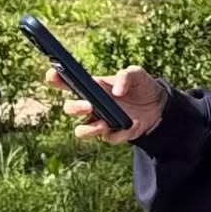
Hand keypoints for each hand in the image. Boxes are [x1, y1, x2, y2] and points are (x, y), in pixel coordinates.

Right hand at [46, 64, 167, 143]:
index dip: (55, 79)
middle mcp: (92, 105)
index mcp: (93, 87)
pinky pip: (109, 138)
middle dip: (74, 107)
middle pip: (70, 109)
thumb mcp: (137, 73)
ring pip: (81, 130)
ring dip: (88, 129)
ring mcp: (101, 121)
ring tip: (103, 124)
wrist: (158, 105)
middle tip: (88, 105)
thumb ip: (126, 76)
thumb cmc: (141, 85)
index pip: (67, 83)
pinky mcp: (114, 134)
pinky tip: (133, 124)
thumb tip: (116, 92)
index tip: (52, 75)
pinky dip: (121, 132)